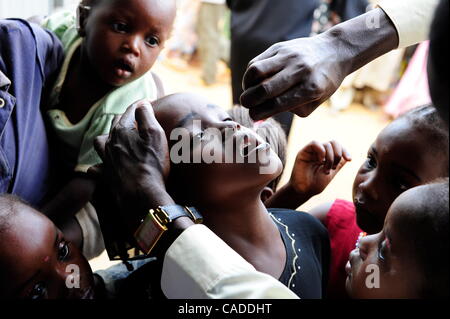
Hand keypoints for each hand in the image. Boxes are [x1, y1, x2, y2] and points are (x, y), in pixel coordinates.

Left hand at [92, 100, 173, 231]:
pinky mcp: (106, 176)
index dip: (139, 105)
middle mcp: (110, 143)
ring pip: (100, 143)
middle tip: (135, 118)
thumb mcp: (154, 134)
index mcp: (122, 130)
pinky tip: (100, 166)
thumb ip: (146, 115)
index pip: (130, 111)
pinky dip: (98, 165)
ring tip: (114, 139)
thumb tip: (142, 103)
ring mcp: (107, 160)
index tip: (147, 102)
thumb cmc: (151, 163)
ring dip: (107, 138)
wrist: (140, 193)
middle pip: (115, 125)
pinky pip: (96, 168)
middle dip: (125, 118)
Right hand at [241, 34, 347, 119]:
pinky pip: (257, 61)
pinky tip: (253, 81)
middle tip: (246, 105)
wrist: (334, 51)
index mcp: (310, 89)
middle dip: (249, 101)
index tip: (253, 117)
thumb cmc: (322, 82)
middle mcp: (300, 70)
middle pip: (264, 89)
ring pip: (256, 71)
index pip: (277, 104)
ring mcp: (289, 56)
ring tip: (249, 91)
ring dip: (246, 85)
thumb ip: (289, 110)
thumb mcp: (314, 102)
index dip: (259, 113)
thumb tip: (260, 117)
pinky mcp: (280, 47)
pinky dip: (250, 74)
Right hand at [289, 140, 350, 196]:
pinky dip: (321, 151)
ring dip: (330, 158)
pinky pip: (314, 143)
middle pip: (333, 143)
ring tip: (326, 170)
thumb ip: (338, 164)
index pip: (338, 146)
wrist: (304, 191)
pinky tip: (321, 161)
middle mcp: (319, 152)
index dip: (345, 151)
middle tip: (334, 168)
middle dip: (338, 154)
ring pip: (326, 144)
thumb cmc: (316, 184)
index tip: (349, 159)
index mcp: (326, 156)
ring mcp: (311, 151)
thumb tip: (347, 157)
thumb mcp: (332, 173)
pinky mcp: (303, 152)